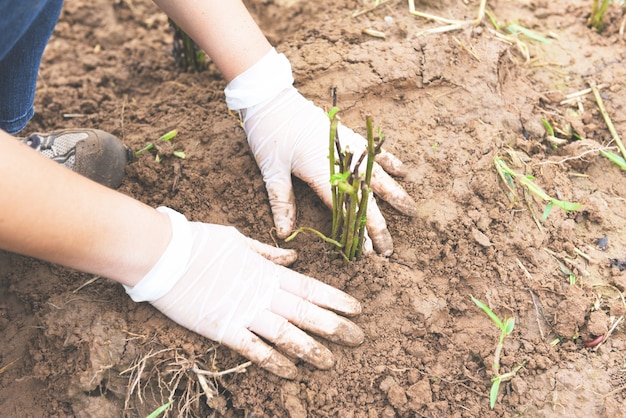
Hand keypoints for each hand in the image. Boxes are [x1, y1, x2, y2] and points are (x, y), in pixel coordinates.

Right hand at [125, 207, 363, 378]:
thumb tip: (292, 256)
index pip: (310, 287)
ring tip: (331, 362)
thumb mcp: (238, 239)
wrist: (163, 253)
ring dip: (311, 349)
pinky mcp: (221, 328)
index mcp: (267, 271)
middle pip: (306, 313)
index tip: (357, 309)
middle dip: (335, 327)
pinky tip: (291, 373)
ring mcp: (243, 312)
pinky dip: (274, 362)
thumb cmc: (199, 241)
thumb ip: (267, 252)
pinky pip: (253, 349)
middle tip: (358, 338)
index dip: (336, 299)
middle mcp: (261, 293)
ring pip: (286, 334)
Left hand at [242, 86, 416, 255]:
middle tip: (389, 250)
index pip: (344, 210)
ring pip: (377, 175)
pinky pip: (375, 152)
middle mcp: (341, 160)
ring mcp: (348, 146)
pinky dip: (390, 161)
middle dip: (379, 226)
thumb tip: (284, 232)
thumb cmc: (269, 133)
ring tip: (410, 210)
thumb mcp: (271, 170)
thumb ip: (281, 201)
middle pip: (366, 198)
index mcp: (322, 171)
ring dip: (395, 194)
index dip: (356, 232)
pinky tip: (402, 172)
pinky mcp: (347, 136)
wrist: (271, 96)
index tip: (366, 253)